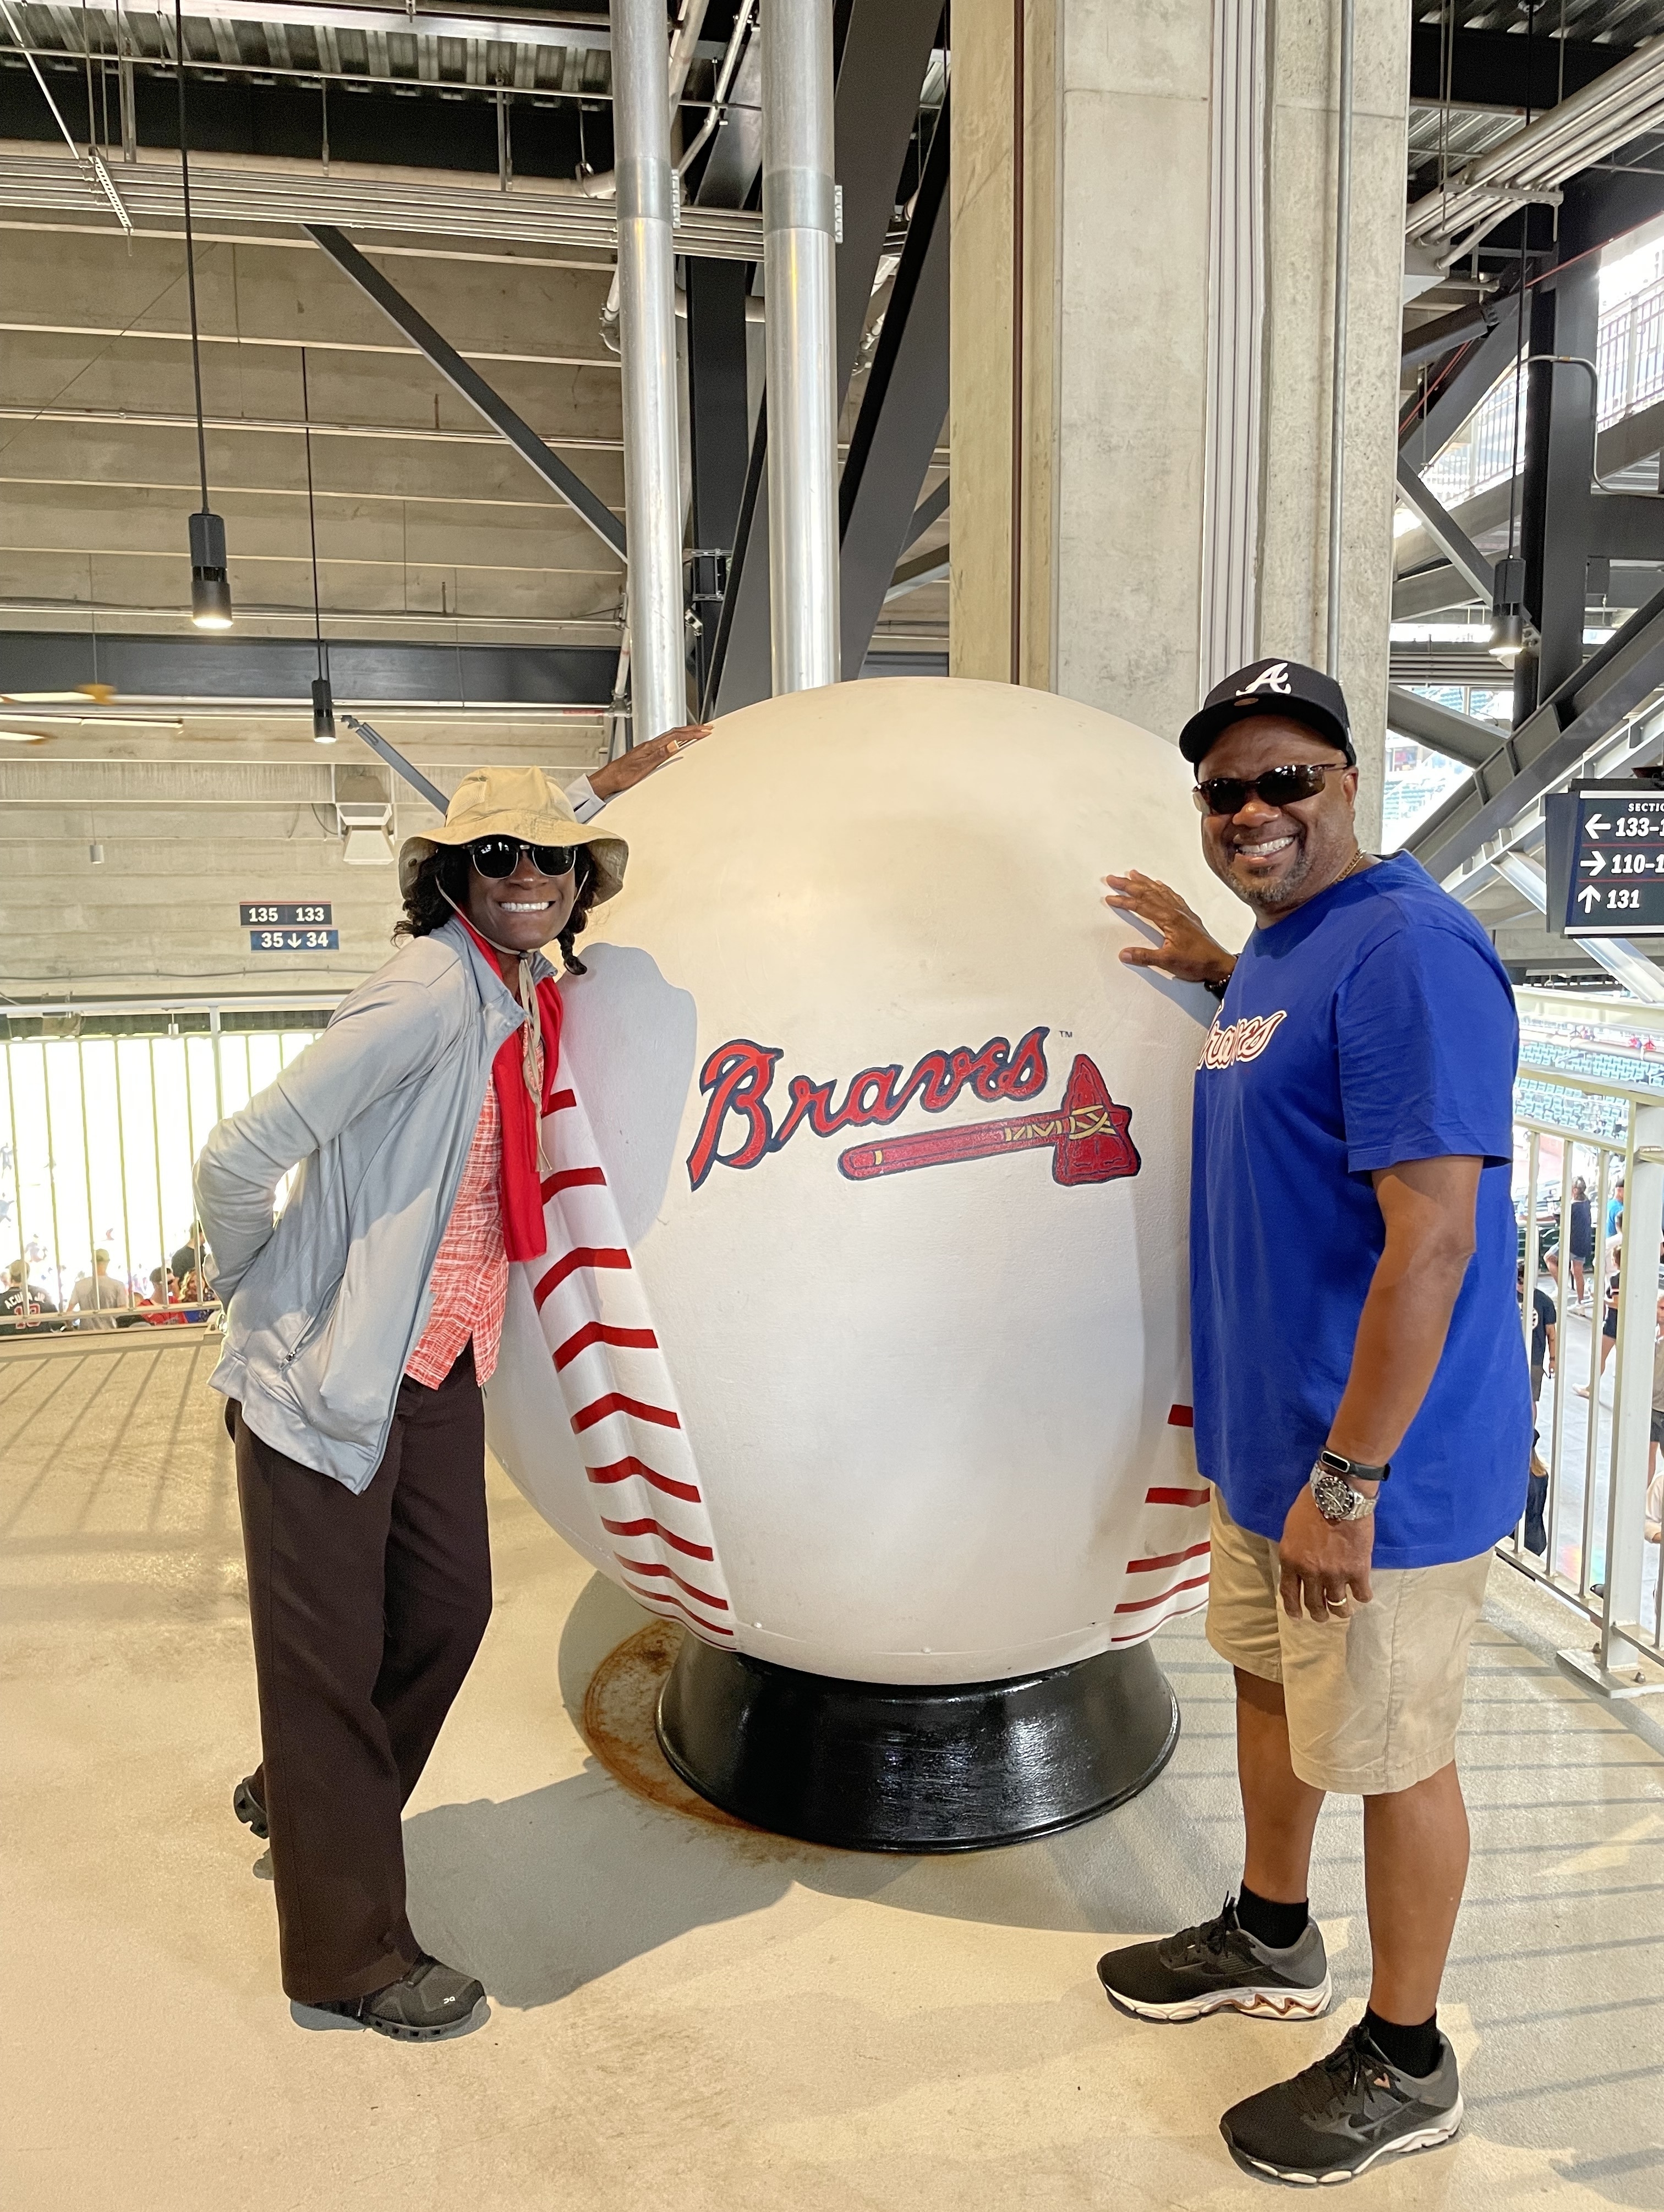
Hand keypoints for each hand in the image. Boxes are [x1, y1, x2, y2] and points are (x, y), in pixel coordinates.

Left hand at [588, 723, 708, 800]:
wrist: (607, 780)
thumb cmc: (621, 776)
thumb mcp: (642, 768)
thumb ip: (659, 756)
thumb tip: (673, 745)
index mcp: (650, 747)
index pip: (675, 736)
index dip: (692, 733)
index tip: (705, 731)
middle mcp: (649, 746)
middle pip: (674, 733)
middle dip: (692, 730)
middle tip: (706, 728)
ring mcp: (648, 749)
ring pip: (670, 736)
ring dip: (685, 733)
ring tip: (696, 732)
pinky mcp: (646, 754)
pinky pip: (665, 743)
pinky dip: (676, 740)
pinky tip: (678, 743)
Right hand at [1103, 870, 1233, 986]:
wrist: (1218, 964)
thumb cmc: (1197, 962)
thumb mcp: (1167, 962)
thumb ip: (1144, 956)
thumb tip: (1124, 953)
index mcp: (1169, 920)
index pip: (1141, 906)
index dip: (1124, 901)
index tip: (1110, 897)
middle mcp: (1176, 912)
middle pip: (1148, 893)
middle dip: (1129, 885)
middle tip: (1114, 878)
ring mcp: (1183, 913)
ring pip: (1160, 892)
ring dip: (1145, 882)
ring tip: (1133, 874)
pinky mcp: (1188, 917)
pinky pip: (1173, 896)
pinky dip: (1163, 889)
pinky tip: (1160, 885)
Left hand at [1277, 1485, 1374, 1621]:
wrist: (1338, 1495)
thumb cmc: (1311, 1504)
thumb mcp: (1291, 1528)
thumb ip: (1294, 1550)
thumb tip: (1299, 1562)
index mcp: (1291, 1560)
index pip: (1289, 1593)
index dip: (1293, 1608)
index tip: (1298, 1617)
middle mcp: (1311, 1572)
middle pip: (1314, 1603)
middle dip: (1319, 1614)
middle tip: (1322, 1617)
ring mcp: (1335, 1574)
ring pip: (1338, 1604)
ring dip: (1341, 1610)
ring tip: (1343, 1611)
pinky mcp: (1358, 1571)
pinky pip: (1361, 1594)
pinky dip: (1363, 1596)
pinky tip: (1363, 1594)